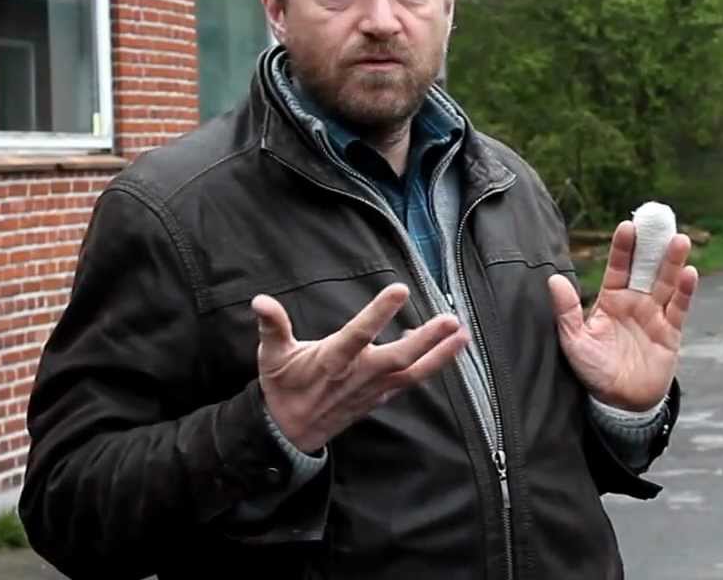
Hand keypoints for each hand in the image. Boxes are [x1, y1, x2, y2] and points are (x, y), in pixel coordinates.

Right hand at [253, 284, 468, 453]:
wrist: (288, 433)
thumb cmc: (282, 388)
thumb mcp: (271, 356)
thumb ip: (272, 326)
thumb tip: (260, 300)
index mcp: (332, 360)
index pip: (358, 334)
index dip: (378, 313)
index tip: (399, 290)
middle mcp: (357, 376)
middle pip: (398, 358)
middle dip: (427, 341)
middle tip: (450, 320)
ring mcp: (372, 390)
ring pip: (412, 373)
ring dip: (440, 355)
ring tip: (463, 334)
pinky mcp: (379, 398)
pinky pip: (409, 382)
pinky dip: (428, 366)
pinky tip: (443, 348)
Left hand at [547, 221, 698, 410]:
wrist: (619, 403)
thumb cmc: (594, 371)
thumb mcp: (574, 341)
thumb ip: (566, 311)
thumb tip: (553, 279)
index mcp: (611, 301)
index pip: (618, 268)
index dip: (623, 248)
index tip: (627, 226)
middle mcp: (635, 303)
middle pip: (647, 269)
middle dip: (653, 246)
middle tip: (659, 221)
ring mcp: (655, 316)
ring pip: (666, 283)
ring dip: (673, 262)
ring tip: (679, 240)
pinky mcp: (670, 333)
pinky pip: (679, 309)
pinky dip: (685, 291)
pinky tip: (689, 273)